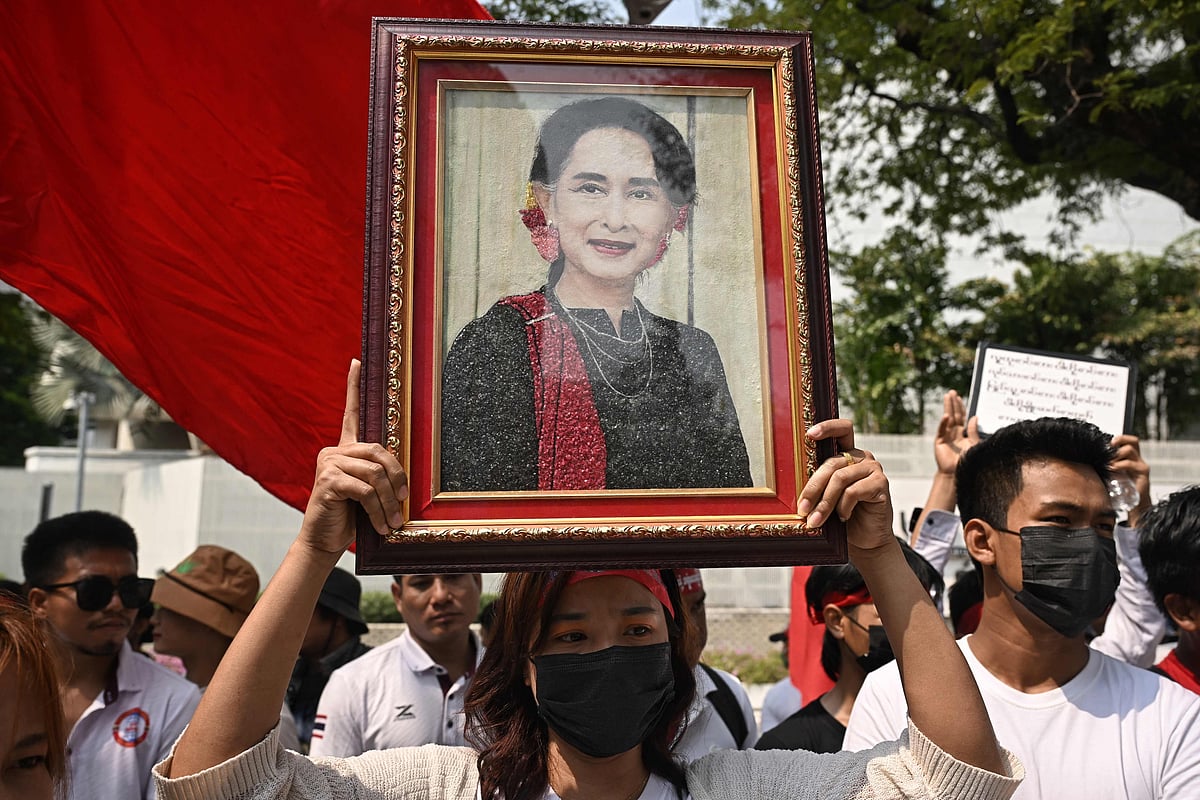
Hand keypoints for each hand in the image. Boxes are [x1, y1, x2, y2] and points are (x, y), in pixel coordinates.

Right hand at [299, 359, 408, 553]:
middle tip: (404, 502)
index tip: (357, 361)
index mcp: (345, 450)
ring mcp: (329, 463)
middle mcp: (335, 451)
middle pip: (378, 451)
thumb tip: (405, 476)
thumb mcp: (369, 493)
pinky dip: (377, 509)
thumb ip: (380, 475)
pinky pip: (365, 490)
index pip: (351, 412)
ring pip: (374, 474)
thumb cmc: (350, 518)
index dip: (354, 386)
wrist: (324, 542)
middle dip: (397, 478)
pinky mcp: (328, 480)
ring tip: (393, 522)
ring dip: (389, 502)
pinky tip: (380, 525)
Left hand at [799, 419, 893, 552]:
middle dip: (813, 488)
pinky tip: (843, 517)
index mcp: (847, 455)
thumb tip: (791, 482)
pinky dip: (844, 507)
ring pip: (840, 478)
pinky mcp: (881, 483)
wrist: (865, 539)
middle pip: (831, 463)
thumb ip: (818, 483)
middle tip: (802, 509)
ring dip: (825, 503)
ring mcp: (873, 469)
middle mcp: (861, 457)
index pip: (841, 430)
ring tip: (816, 521)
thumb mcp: (825, 497)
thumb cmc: (841, 517)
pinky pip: (853, 491)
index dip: (827, 427)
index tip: (809, 434)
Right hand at [932, 390, 979, 474]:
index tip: (960, 397)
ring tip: (947, 396)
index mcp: (963, 434)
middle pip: (954, 415)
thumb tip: (975, 417)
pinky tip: (946, 416)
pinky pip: (942, 430)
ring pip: (948, 419)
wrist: (958, 474)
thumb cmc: (967, 462)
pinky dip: (944, 423)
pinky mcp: (939, 441)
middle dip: (953, 404)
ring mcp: (946, 436)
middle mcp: (954, 433)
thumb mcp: (975, 444)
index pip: (962, 417)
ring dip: (948, 408)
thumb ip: (974, 431)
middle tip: (952, 392)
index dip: (961, 407)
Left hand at [1110, 433, 1150, 526]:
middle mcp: (1138, 459)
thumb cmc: (1122, 489)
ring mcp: (1141, 465)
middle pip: (1133, 441)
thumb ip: (1106, 465)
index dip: (1119, 438)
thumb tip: (1087, 458)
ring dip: (1116, 455)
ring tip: (1108, 463)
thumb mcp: (1112, 474)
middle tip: (1107, 451)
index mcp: (1131, 458)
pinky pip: (1131, 464)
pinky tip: (1112, 469)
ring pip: (1130, 450)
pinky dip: (1119, 465)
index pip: (1129, 440)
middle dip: (1118, 443)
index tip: (1108, 443)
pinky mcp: (1143, 473)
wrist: (1135, 505)